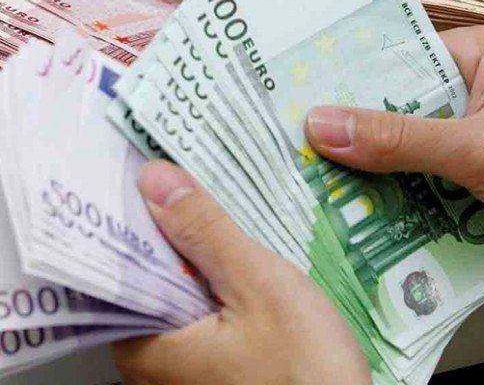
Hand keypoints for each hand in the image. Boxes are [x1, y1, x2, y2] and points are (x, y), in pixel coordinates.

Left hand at [113, 161, 370, 384]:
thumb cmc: (306, 370)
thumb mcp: (260, 287)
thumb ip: (205, 233)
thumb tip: (154, 180)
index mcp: (145, 348)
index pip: (119, 267)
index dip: (134, 217)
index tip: (152, 178)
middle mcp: (150, 366)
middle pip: (149, 280)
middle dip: (173, 236)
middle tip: (193, 185)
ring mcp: (182, 374)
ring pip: (177, 297)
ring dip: (198, 260)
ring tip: (215, 215)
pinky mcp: (212, 374)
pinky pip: (199, 317)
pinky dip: (213, 287)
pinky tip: (235, 265)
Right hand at [306, 26, 483, 313]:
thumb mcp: (477, 144)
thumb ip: (399, 139)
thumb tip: (324, 125)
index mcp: (472, 62)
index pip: (393, 67)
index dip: (346, 88)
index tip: (297, 111)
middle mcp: (467, 101)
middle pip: (394, 121)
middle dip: (356, 148)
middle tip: (301, 166)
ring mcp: (470, 149)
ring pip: (407, 164)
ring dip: (377, 187)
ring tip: (320, 203)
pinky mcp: (474, 191)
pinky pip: (426, 197)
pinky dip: (403, 213)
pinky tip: (366, 231)